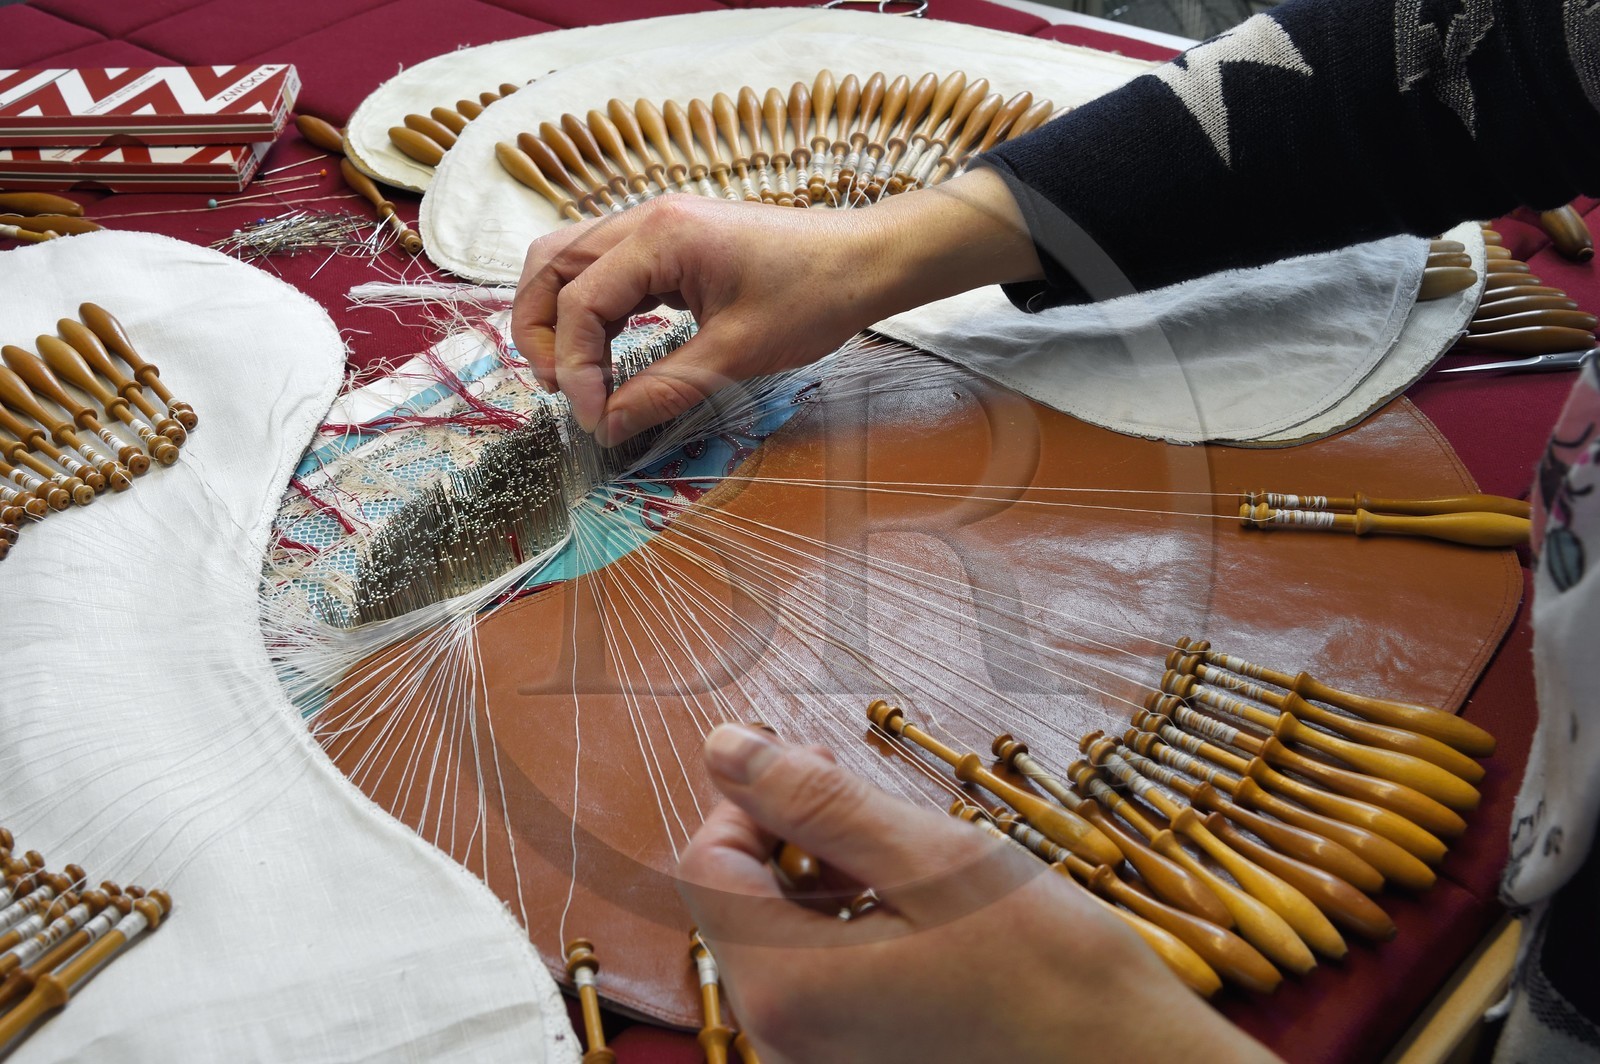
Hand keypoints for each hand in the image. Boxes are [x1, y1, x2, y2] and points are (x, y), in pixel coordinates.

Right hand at [512, 170, 1043, 446]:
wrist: (865, 261)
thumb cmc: (813, 297)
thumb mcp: (736, 355)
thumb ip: (663, 389)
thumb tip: (608, 427)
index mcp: (660, 236)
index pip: (580, 301)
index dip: (574, 365)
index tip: (593, 418)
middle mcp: (646, 218)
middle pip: (550, 264)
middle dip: (539, 329)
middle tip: (560, 390)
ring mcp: (656, 223)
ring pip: (569, 260)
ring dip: (559, 316)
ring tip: (573, 374)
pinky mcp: (671, 239)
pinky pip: (606, 266)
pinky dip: (591, 306)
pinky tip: (606, 349)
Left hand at [678, 725, 1275, 1063]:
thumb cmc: (1054, 972)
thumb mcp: (933, 861)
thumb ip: (816, 804)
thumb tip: (725, 748)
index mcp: (787, 988)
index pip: (707, 865)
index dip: (750, 797)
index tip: (818, 762)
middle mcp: (784, 1041)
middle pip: (738, 907)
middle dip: (788, 835)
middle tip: (865, 796)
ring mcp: (819, 1063)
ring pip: (781, 943)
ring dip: (822, 881)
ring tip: (907, 855)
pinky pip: (821, 985)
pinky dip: (850, 932)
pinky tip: (917, 913)